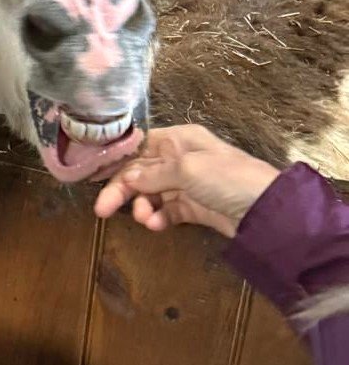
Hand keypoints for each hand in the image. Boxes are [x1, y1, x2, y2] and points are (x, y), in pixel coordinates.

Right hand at [93, 124, 278, 237]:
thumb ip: (152, 173)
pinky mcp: (195, 208)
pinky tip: (155, 225)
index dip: (119, 162)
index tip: (98, 179)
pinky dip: (159, 218)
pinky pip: (168, 211)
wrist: (267, 211)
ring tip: (145, 219)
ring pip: (152, 194)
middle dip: (123, 190)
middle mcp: (181, 159)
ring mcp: (189, 185)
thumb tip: (126, 178)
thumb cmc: (227, 178)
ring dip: (143, 206)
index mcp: (179, 139)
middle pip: (142, 172)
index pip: (140, 148)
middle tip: (103, 210)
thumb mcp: (186, 168)